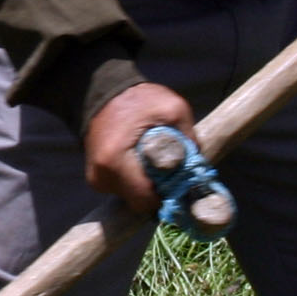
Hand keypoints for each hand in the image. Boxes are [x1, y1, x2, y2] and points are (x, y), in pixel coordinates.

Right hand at [84, 81, 197, 209]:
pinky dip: (136, 180)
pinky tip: (141, 161)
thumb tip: (199, 165)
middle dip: (158, 191)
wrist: (104, 93)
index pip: (145, 201)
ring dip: (147, 185)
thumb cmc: (138, 100)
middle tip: (170, 171)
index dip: (167, 195)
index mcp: (114, 161)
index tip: (179, 183)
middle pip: (139, 202)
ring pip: (131, 198)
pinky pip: (123, 189)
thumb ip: (188, 136)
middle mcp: (101, 176)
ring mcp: (96, 179)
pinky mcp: (97, 178)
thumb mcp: (172, 108)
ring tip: (153, 162)